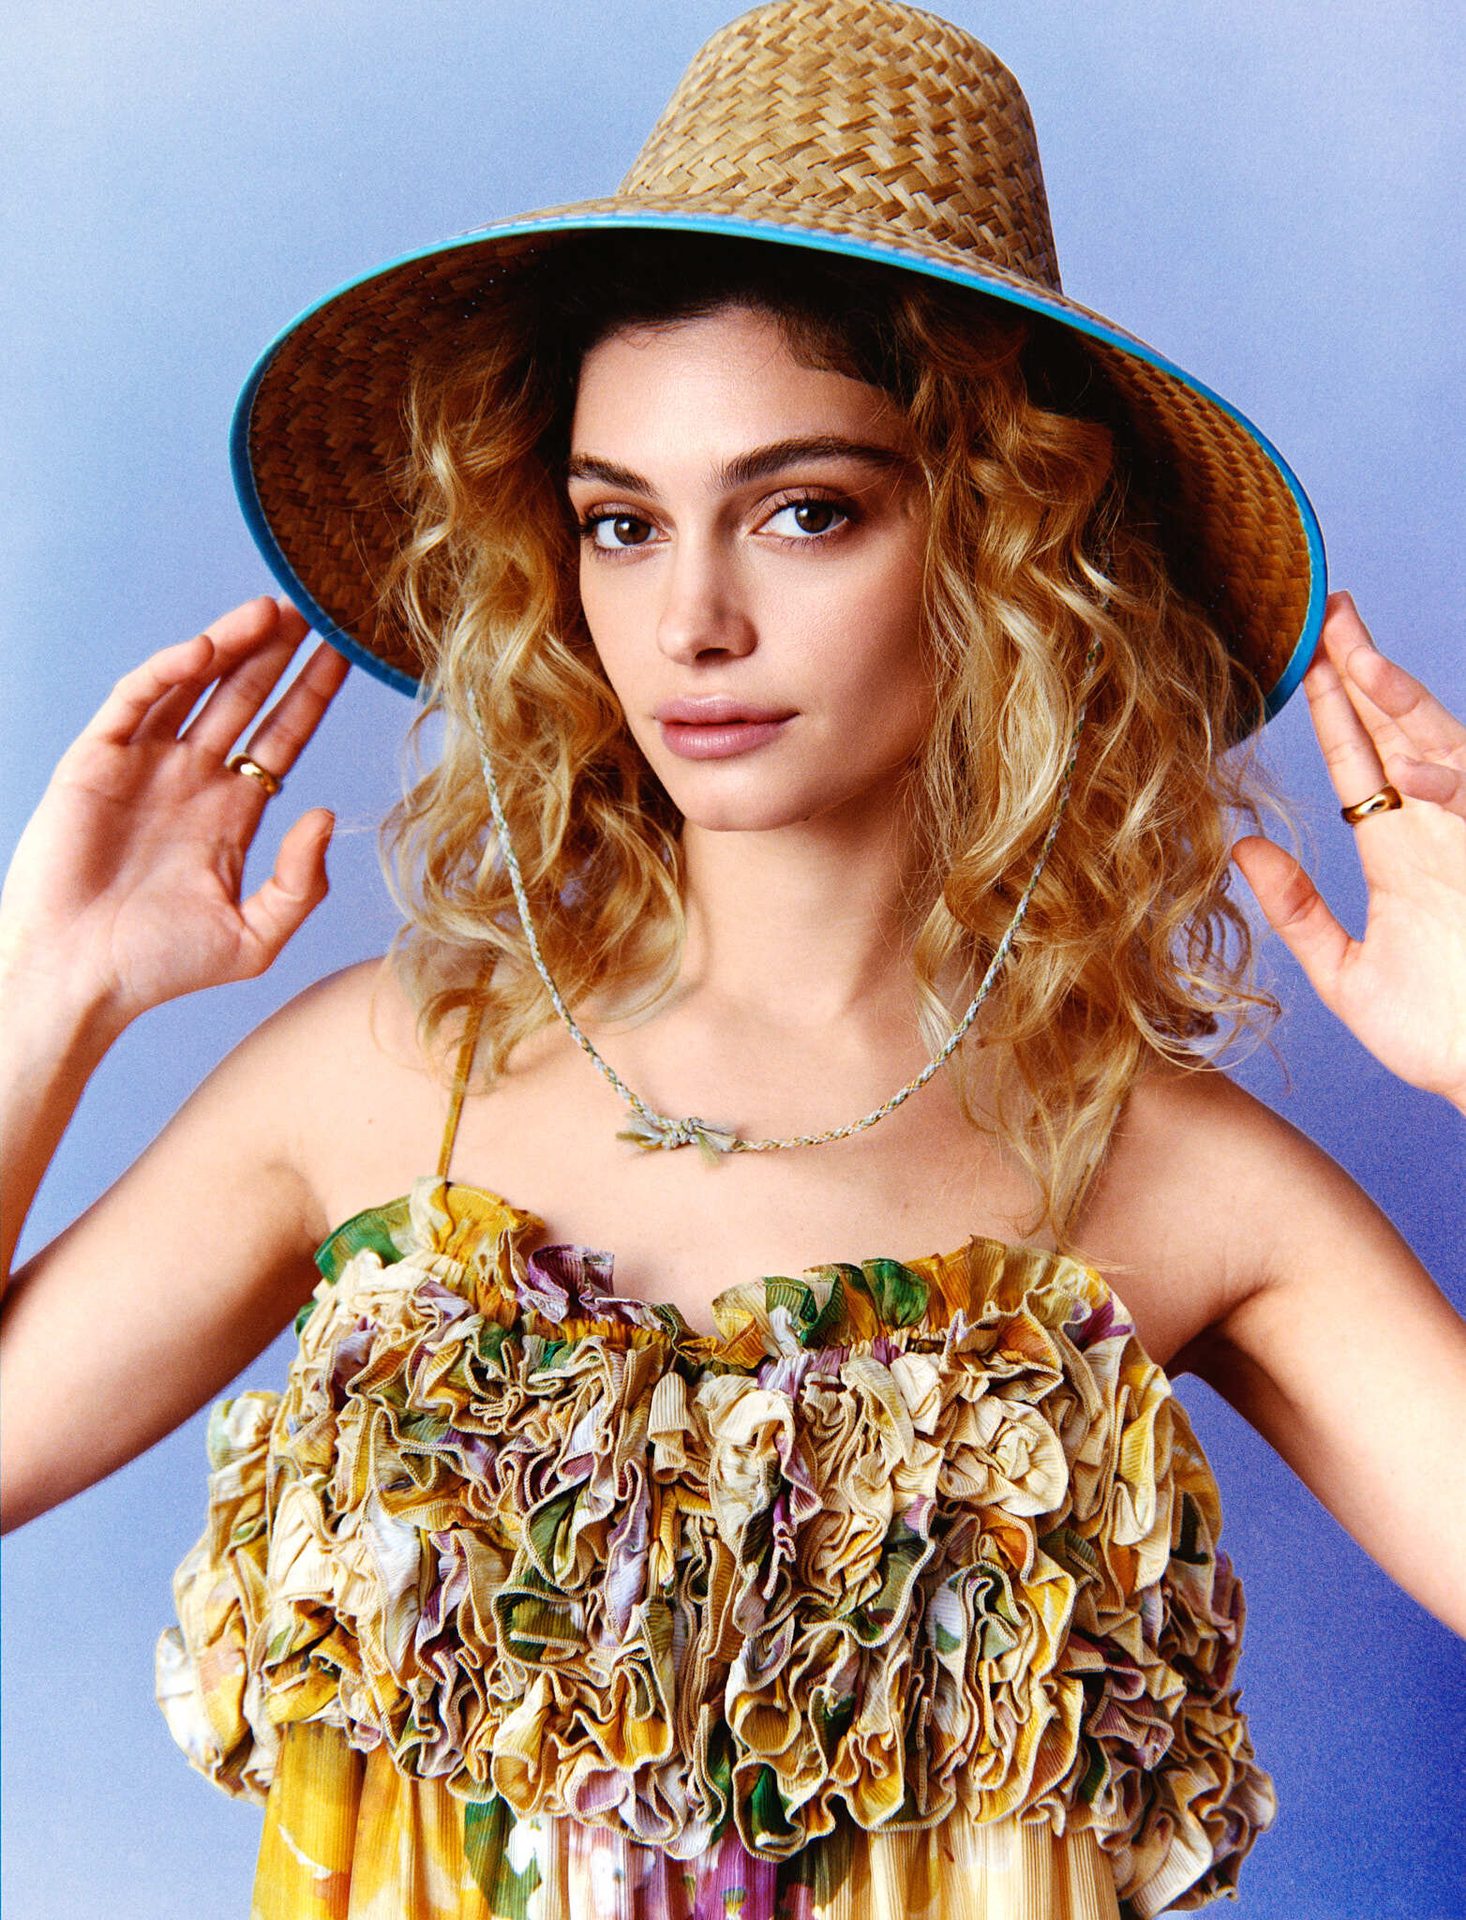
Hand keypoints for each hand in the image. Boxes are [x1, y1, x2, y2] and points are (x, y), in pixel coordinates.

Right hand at [0, 596, 349, 1035]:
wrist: (77, 979)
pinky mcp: (95, 761)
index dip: (310, 696)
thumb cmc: (159, 966)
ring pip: (193, 687)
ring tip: (271, 610)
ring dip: (230, 646)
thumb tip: (327, 815)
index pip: (281, 737)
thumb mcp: (254, 936)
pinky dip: (167, 670)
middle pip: (243, 699)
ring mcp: (143, 766)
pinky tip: (205, 649)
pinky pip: (135, 701)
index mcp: (232, 812)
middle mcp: (191, 779)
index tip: (344, 655)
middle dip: (277, 655)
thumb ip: (300, 883)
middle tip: (314, 609)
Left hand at [1233, 591, 1465, 1110]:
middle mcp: (1440, 833)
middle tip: (1328, 614)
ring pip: (1443, 751)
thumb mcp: (1347, 973)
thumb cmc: (1439, 1036)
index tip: (1300, 656)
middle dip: (1366, 674)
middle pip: (1401, 734)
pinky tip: (1417, 767)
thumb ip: (1298, 911)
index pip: (1361, 761)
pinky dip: (1456, 785)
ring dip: (1405, 705)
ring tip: (1360, 656)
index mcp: (1400, 852)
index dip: (1332, 709)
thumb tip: (1241, 852)